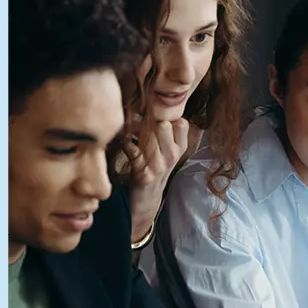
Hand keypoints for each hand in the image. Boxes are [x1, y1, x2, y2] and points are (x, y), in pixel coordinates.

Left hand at [124, 118, 189, 241]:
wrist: (147, 200)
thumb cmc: (152, 169)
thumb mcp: (163, 151)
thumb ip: (161, 133)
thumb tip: (148, 107)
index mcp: (179, 148)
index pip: (181, 122)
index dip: (167, 114)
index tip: (155, 110)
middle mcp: (172, 155)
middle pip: (167, 124)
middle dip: (153, 116)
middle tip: (141, 116)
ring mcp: (159, 164)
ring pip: (155, 134)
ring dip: (140, 127)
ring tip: (133, 128)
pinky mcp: (144, 173)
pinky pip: (134, 152)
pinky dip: (127, 144)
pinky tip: (126, 141)